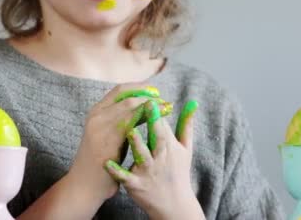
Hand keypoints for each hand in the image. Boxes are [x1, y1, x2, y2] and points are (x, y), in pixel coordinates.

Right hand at [67, 84, 169, 202]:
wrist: (85, 184)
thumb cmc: (100, 161)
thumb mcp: (107, 135)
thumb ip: (120, 120)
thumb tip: (142, 109)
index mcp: (96, 111)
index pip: (120, 90)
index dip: (140, 88)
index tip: (156, 91)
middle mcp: (97, 115)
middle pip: (126, 96)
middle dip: (148, 95)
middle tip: (164, 100)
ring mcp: (100, 126)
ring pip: (130, 106)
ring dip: (151, 105)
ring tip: (167, 108)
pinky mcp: (107, 140)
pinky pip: (131, 123)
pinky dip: (147, 119)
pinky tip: (159, 123)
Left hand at [105, 101, 204, 219]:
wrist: (173, 205)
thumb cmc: (178, 172)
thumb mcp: (186, 149)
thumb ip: (186, 125)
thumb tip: (193, 103)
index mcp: (170, 148)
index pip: (163, 125)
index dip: (157, 111)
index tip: (152, 96)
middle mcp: (160, 158)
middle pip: (157, 137)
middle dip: (152, 121)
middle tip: (146, 105)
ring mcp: (148, 172)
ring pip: (142, 156)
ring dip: (137, 144)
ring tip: (130, 131)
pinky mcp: (136, 185)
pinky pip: (125, 177)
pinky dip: (117, 171)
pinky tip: (107, 163)